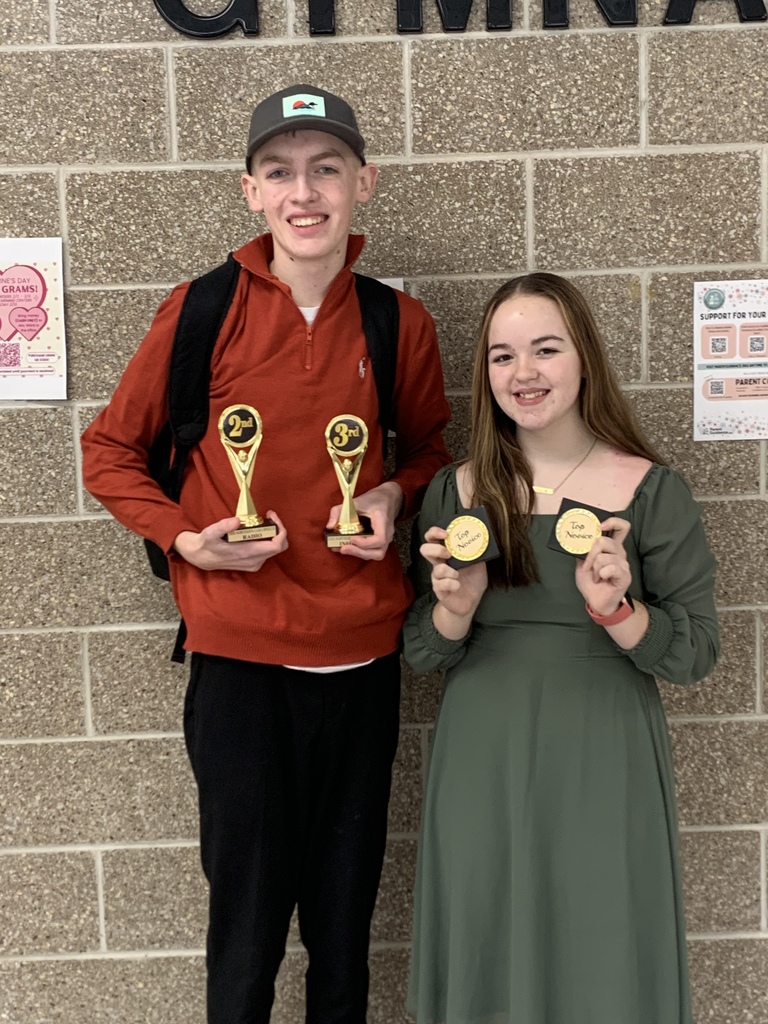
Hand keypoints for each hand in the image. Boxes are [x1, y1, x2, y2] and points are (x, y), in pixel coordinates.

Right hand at [173, 511, 287, 570]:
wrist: (202, 558)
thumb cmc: (207, 544)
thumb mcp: (210, 533)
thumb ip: (223, 526)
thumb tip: (237, 520)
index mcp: (247, 553)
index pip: (276, 545)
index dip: (280, 530)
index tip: (272, 515)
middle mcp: (254, 561)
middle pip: (280, 546)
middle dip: (279, 529)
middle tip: (270, 516)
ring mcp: (255, 563)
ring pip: (275, 549)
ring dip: (274, 534)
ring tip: (264, 521)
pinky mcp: (254, 564)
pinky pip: (269, 551)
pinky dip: (269, 539)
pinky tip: (259, 530)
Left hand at [326, 481, 402, 560]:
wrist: (389, 498)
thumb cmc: (374, 499)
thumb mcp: (356, 500)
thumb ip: (339, 511)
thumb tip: (329, 527)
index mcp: (383, 521)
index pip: (380, 539)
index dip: (365, 543)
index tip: (352, 538)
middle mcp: (387, 532)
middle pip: (379, 552)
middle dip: (360, 552)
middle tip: (343, 548)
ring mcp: (387, 538)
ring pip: (377, 554)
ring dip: (360, 554)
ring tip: (344, 549)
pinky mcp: (382, 541)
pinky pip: (373, 551)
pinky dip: (361, 551)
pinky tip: (348, 547)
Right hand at [422, 525, 487, 621]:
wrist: (471, 600)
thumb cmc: (472, 579)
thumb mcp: (479, 562)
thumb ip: (477, 551)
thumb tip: (483, 538)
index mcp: (446, 554)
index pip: (432, 538)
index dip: (434, 532)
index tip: (445, 533)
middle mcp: (439, 564)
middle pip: (425, 549)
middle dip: (437, 549)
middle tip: (449, 554)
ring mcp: (438, 578)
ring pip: (436, 570)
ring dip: (449, 571)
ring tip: (458, 575)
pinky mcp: (439, 591)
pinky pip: (441, 585)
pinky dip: (451, 584)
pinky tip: (457, 586)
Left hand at [575, 516, 631, 614]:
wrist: (596, 601)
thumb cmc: (591, 582)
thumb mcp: (582, 562)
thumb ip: (583, 550)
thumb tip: (578, 538)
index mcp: (611, 547)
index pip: (621, 527)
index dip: (612, 522)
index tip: (600, 526)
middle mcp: (619, 552)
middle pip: (604, 540)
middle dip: (590, 553)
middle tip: (587, 565)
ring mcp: (623, 564)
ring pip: (603, 557)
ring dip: (594, 568)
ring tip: (596, 576)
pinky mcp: (625, 575)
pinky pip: (610, 568)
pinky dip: (601, 574)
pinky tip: (602, 579)